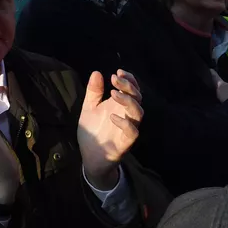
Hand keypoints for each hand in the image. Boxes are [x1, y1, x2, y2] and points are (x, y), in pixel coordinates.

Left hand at [77, 70, 142, 189]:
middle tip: (115, 78)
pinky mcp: (125, 142)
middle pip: (137, 98)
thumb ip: (94, 92)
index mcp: (119, 105)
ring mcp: (127, 128)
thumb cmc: (92, 130)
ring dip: (128, 101)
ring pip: (138, 113)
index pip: (132, 89)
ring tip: (113, 93)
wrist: (89, 155)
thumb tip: (97, 72)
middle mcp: (126, 115)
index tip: (117, 72)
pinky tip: (112, 116)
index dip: (129, 79)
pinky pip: (132, 132)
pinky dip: (125, 123)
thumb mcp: (89, 108)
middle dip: (128, 86)